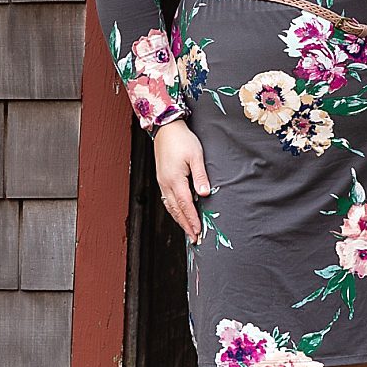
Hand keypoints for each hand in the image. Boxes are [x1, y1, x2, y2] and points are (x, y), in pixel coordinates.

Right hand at [152, 120, 210, 243]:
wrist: (166, 127)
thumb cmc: (183, 139)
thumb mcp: (196, 156)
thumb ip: (200, 176)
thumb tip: (204, 194)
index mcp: (175, 180)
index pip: (185, 205)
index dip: (192, 220)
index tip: (198, 232)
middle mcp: (166, 184)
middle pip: (176, 210)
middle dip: (185, 225)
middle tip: (194, 238)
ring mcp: (162, 182)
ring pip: (170, 206)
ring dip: (179, 219)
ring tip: (187, 230)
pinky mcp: (162, 178)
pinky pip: (167, 199)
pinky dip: (173, 210)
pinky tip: (178, 213)